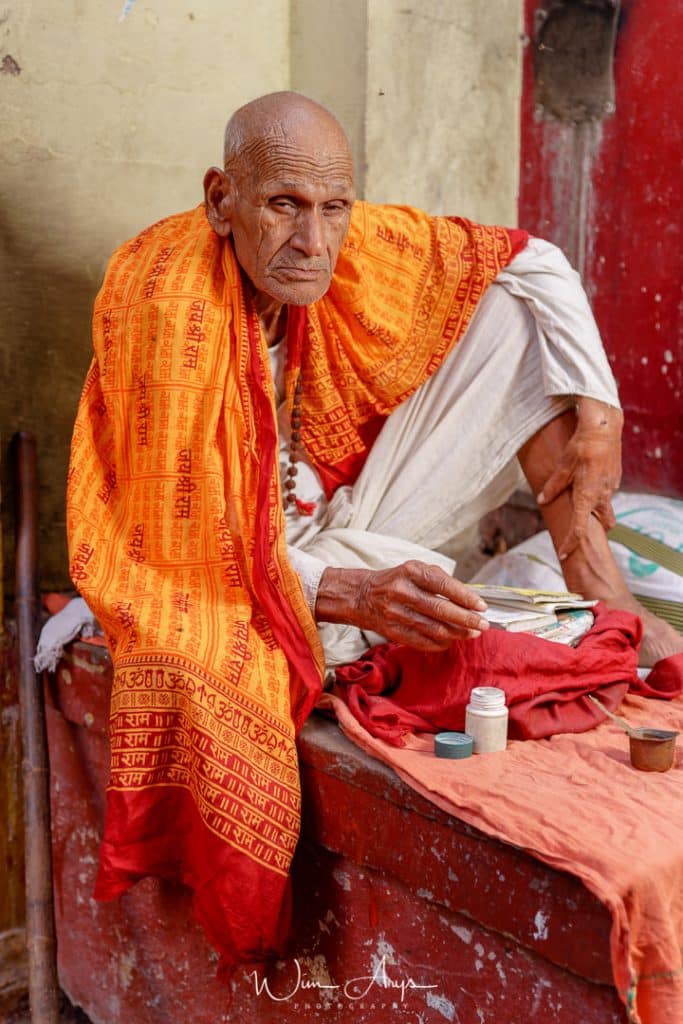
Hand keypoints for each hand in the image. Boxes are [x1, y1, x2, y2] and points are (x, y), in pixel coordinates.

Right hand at [314, 560, 488, 650]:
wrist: (361, 595)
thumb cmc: (396, 580)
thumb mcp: (415, 569)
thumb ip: (441, 580)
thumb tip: (469, 599)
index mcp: (411, 571)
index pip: (443, 585)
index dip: (465, 597)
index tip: (482, 606)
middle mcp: (401, 591)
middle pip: (439, 610)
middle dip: (465, 619)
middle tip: (483, 625)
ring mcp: (395, 613)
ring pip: (433, 628)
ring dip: (456, 633)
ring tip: (472, 633)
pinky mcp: (392, 631)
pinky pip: (421, 641)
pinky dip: (440, 643)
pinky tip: (451, 641)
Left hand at [537, 397, 622, 558]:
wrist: (604, 428)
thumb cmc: (581, 446)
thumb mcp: (563, 466)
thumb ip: (553, 486)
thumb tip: (541, 501)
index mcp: (588, 496)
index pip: (580, 528)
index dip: (571, 543)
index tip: (563, 554)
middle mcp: (603, 495)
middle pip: (603, 524)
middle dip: (595, 531)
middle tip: (581, 532)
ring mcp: (612, 487)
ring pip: (606, 508)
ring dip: (596, 511)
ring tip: (581, 505)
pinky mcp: (615, 477)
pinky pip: (607, 493)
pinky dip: (599, 495)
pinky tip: (588, 484)